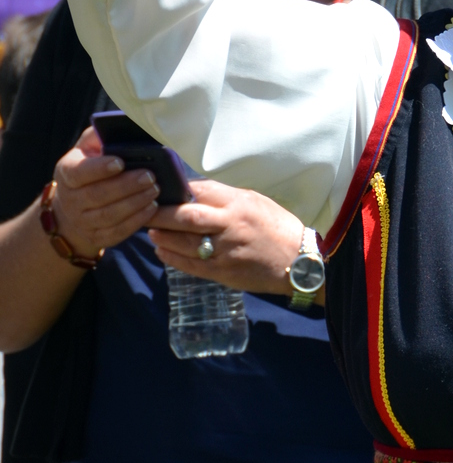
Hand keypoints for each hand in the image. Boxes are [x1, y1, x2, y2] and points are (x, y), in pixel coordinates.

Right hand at [48, 127, 159, 256]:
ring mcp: (81, 222)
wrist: (74, 206)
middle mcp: (70, 199)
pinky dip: (136, 221)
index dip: (99, 168)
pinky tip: (152, 208)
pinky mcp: (96, 237)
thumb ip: (100, 136)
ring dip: (134, 203)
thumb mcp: (88, 148)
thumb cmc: (89, 168)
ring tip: (155, 190)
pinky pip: (116, 232)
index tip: (120, 162)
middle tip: (150, 176)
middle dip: (126, 186)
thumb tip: (123, 124)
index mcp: (66, 172)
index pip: (79, 172)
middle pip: (98, 195)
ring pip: (108, 215)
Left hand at [148, 181, 304, 295]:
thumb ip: (224, 198)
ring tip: (150, 230)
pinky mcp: (223, 272)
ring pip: (183, 243)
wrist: (299, 262)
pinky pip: (190, 265)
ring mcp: (225, 251)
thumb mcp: (254, 202)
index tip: (159, 189)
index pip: (200, 191)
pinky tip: (162, 250)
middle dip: (160, 214)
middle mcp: (230, 225)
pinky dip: (171, 257)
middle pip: (185, 217)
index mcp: (238, 203)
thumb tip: (191, 192)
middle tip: (143, 210)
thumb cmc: (276, 227)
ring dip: (162, 236)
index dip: (176, 190)